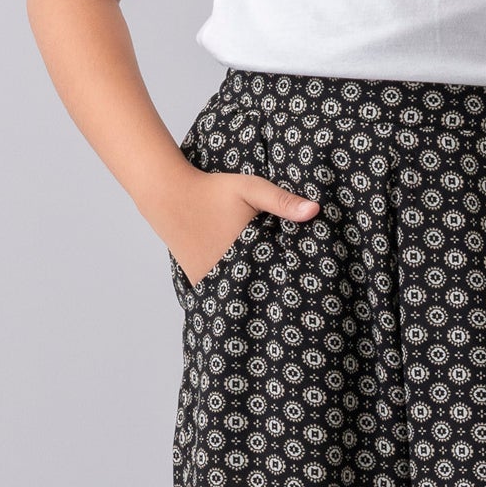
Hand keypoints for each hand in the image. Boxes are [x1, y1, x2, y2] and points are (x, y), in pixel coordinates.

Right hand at [163, 168, 320, 288]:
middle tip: (295, 296)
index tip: (307, 285)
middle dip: (274, 291)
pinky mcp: (197, 279)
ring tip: (274, 297)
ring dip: (253, 292)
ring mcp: (208, 279)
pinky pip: (220, 292)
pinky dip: (233, 291)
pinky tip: (247, 287)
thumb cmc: (212, 190)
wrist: (170, 195)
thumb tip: (316, 211)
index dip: (292, 280)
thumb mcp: (251, 189)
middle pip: (258, 288)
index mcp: (244, 253)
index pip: (276, 277)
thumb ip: (282, 201)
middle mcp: (225, 272)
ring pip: (238, 293)